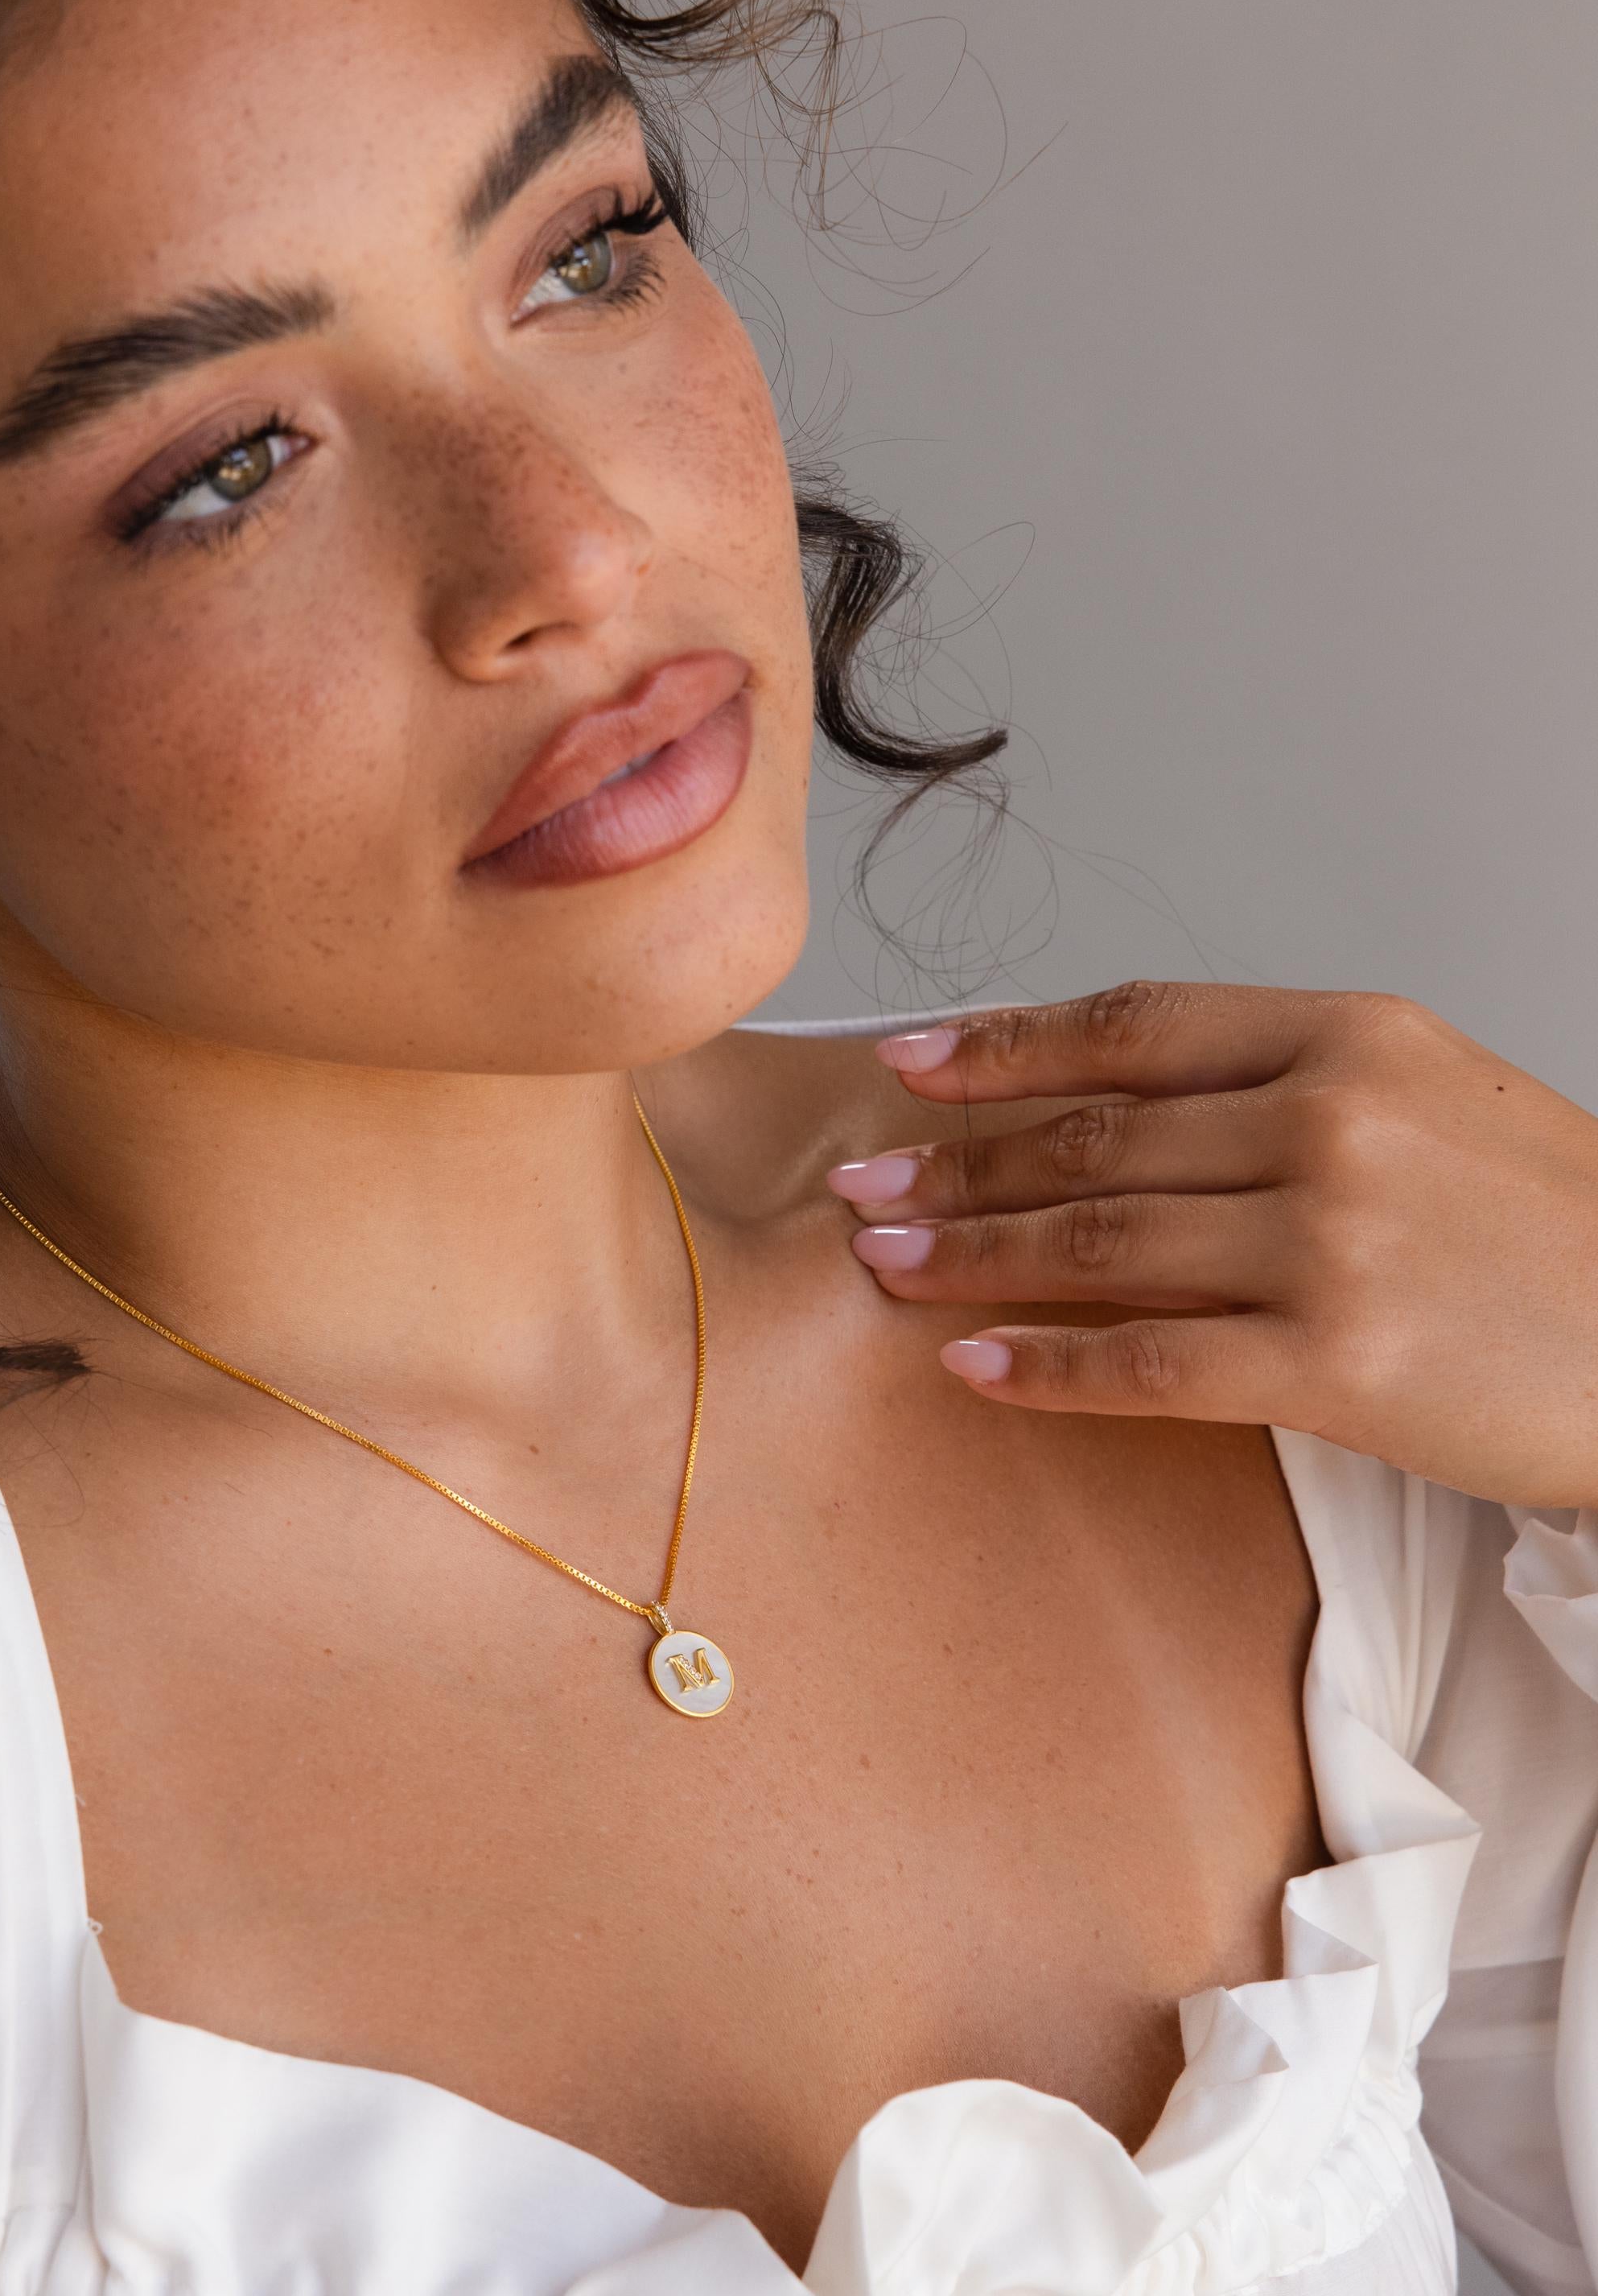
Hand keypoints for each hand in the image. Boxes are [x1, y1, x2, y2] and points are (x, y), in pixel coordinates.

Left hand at [828, 981, 1597, 1508]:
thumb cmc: (1547, 1225)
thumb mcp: (1425, 1101)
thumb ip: (1274, 1088)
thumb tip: (1099, 1105)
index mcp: (1350, 1037)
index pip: (1133, 1026)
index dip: (1004, 1045)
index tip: (909, 1066)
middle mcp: (1329, 1121)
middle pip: (1091, 1139)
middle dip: (957, 1161)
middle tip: (862, 1183)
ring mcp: (1331, 1240)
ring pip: (1096, 1244)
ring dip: (969, 1253)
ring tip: (886, 1262)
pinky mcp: (1337, 1360)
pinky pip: (1148, 1362)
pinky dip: (1046, 1364)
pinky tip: (972, 1365)